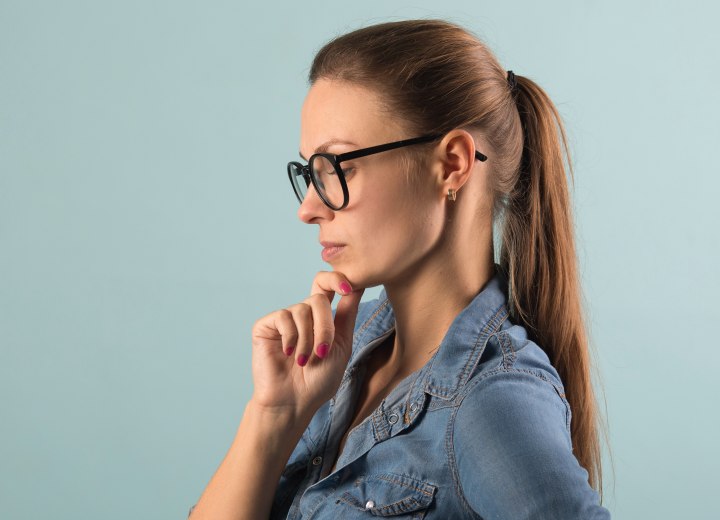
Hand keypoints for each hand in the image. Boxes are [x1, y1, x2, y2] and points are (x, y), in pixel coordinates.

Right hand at [250, 271, 364, 417]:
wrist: (294, 402)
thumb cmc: (319, 380)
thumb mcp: (341, 344)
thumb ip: (347, 314)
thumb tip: (358, 284)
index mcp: (321, 318)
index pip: (327, 285)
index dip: (337, 278)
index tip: (348, 287)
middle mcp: (302, 315)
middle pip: (318, 298)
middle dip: (325, 327)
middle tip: (322, 352)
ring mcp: (284, 319)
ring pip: (303, 310)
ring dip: (308, 340)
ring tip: (303, 361)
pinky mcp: (266, 326)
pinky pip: (284, 317)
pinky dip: (291, 337)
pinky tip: (287, 354)